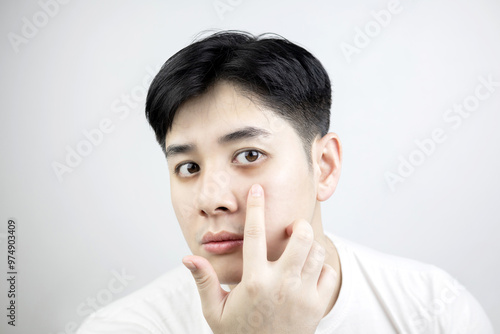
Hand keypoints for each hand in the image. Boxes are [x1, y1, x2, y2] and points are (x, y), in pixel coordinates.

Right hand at [182, 184, 336, 333]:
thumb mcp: (214, 310)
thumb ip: (204, 281)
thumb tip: (188, 257)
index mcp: (253, 281)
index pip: (254, 234)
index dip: (255, 208)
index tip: (258, 190)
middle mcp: (281, 284)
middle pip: (301, 236)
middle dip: (298, 225)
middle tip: (290, 229)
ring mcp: (302, 294)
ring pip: (317, 251)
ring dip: (309, 244)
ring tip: (298, 250)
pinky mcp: (317, 305)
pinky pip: (328, 273)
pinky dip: (321, 267)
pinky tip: (308, 272)